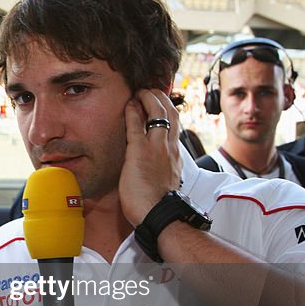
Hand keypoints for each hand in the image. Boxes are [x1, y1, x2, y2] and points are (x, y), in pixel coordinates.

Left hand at [120, 89, 182, 225]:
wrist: (159, 214)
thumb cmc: (157, 206)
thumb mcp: (164, 183)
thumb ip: (162, 172)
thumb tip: (155, 171)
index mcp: (175, 156)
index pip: (175, 127)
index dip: (169, 113)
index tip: (161, 105)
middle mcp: (169, 148)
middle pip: (171, 114)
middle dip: (162, 98)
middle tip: (152, 91)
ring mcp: (156, 148)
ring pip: (158, 113)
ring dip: (149, 98)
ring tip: (141, 91)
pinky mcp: (140, 151)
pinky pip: (137, 125)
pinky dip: (133, 111)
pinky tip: (129, 104)